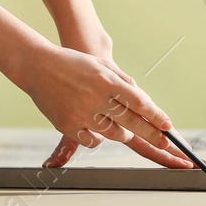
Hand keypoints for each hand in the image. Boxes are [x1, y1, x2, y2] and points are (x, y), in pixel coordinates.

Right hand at [23, 46, 195, 170]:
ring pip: (114, 134)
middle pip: (131, 122)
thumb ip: (121, 81)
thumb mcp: (100, 64)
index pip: (138, 101)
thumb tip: (141, 98)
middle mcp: (95, 97)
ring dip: (124, 134)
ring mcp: (82, 113)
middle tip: (165, 142)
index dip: (155, 115)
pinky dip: (98, 138)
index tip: (168, 126)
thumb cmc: (71, 63)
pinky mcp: (69, 126)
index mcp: (105, 80)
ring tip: (126, 130)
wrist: (37, 66)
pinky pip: (93, 141)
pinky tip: (97, 128)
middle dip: (152, 134)